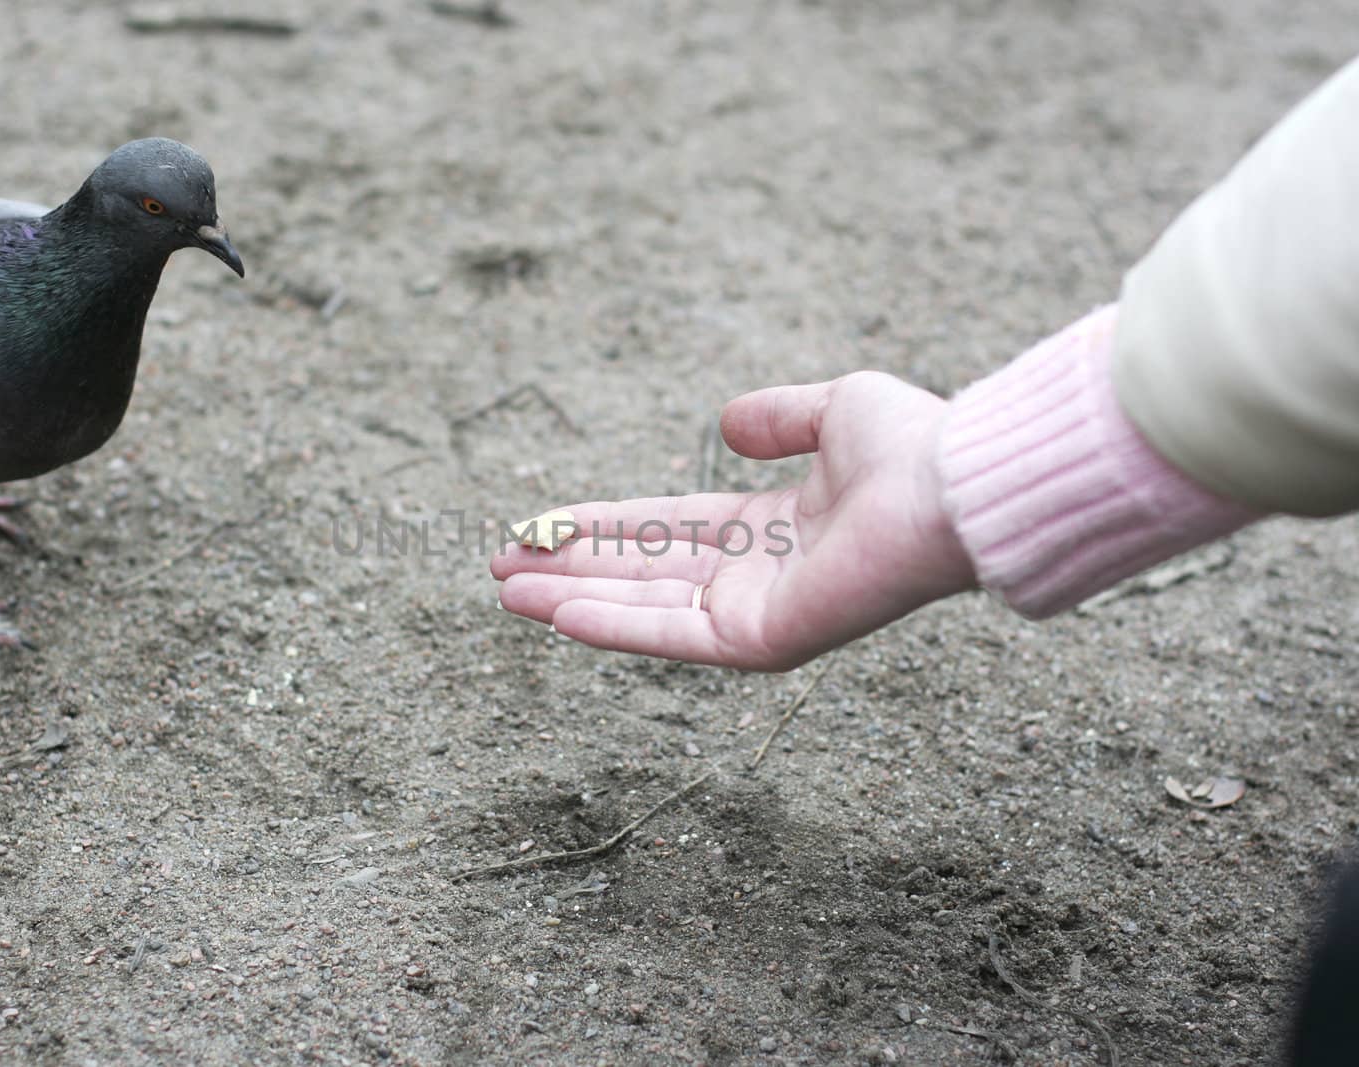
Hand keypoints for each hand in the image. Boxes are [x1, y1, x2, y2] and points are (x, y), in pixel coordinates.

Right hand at [490, 372, 977, 670]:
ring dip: (571, 600)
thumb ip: (778, 416)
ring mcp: (758, 613)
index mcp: (773, 528)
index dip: (603, 525)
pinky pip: (673, 635)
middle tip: (500, 565)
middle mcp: (758, 576)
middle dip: (570, 569)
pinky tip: (557, 612)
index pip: (667, 530)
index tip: (543, 521)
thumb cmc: (910, 446)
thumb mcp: (834, 409)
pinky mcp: (762, 640)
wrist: (952, 485)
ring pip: (644, 608)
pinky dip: (613, 625)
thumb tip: (722, 426)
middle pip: (642, 573)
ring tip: (505, 591)